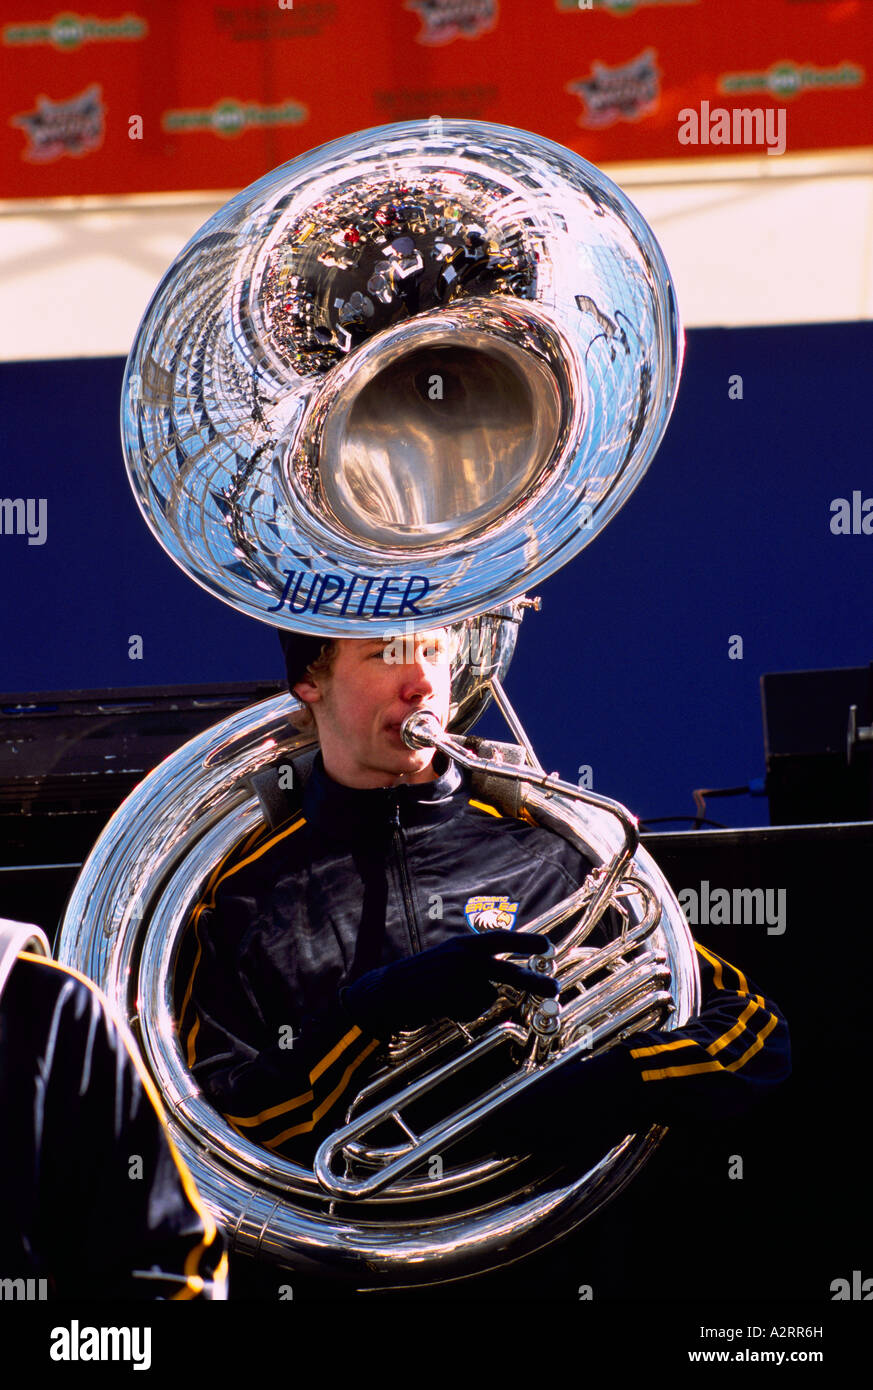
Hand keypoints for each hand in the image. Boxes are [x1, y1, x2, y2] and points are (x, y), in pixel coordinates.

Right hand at [340, 930, 556, 1036]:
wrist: (387, 991)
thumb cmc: (420, 980)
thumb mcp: (448, 961)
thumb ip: (474, 965)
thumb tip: (505, 980)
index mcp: (463, 944)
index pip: (501, 938)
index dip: (525, 940)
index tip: (547, 945)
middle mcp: (462, 956)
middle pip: (507, 971)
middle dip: (533, 981)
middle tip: (555, 989)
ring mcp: (456, 976)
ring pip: (487, 997)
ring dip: (473, 1005)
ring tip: (449, 999)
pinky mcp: (449, 995)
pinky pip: (471, 1010)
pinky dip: (462, 1013)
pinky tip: (442, 1007)